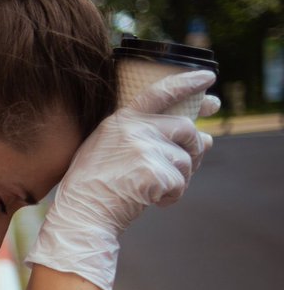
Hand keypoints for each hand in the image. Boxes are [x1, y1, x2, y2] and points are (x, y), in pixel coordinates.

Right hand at [25, 70, 216, 289]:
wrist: (82, 212)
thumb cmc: (94, 183)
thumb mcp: (112, 149)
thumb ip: (153, 138)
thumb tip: (208, 137)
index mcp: (121, 120)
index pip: (160, 92)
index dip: (187, 82)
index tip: (208, 77)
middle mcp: (134, 129)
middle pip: (186, 128)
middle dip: (195, 147)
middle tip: (189, 162)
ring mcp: (144, 150)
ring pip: (186, 161)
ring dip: (178, 179)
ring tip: (151, 189)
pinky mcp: (153, 173)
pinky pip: (179, 185)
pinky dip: (170, 198)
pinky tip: (149, 201)